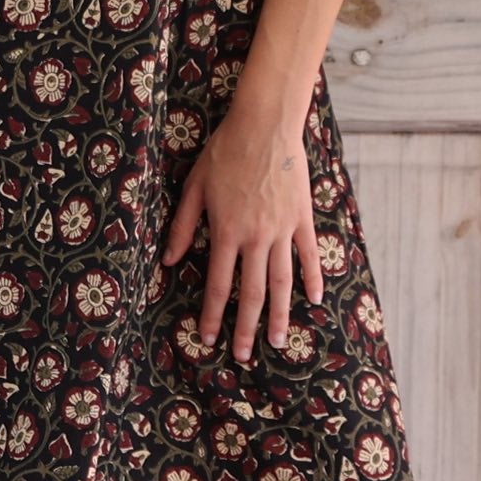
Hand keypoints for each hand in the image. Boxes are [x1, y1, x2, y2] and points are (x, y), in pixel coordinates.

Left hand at [161, 105, 323, 361]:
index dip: (211, 314)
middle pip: (251, 292)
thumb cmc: (224, 151)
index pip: (217, 283)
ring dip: (279, 313)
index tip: (207, 338)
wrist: (263, 125)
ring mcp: (282, 230)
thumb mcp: (195, 186)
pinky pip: (308, 254)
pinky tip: (313, 299)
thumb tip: (167, 260)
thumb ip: (183, 225)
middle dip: (246, 327)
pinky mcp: (301, 218)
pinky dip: (312, 278)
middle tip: (244, 355)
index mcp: (225, 231)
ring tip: (278, 340)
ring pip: (281, 281)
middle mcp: (255, 237)